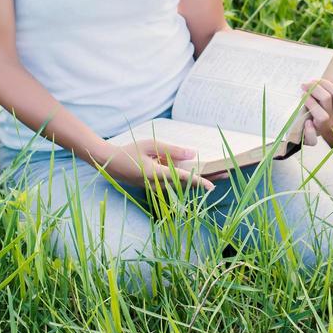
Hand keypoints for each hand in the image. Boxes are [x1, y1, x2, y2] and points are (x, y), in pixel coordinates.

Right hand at [95, 138, 225, 193]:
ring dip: (198, 180)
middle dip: (206, 179)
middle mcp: (157, 184)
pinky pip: (172, 184)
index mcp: (156, 174)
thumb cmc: (129, 151)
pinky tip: (194, 173)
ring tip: (216, 173)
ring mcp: (155, 188)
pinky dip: (185, 180)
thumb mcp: (151, 144)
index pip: (182, 179)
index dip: (199, 182)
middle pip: (186, 184)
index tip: (212, 186)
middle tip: (225, 174)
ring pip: (180, 185)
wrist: (108, 163)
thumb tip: (193, 153)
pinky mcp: (153, 187)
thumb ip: (172, 150)